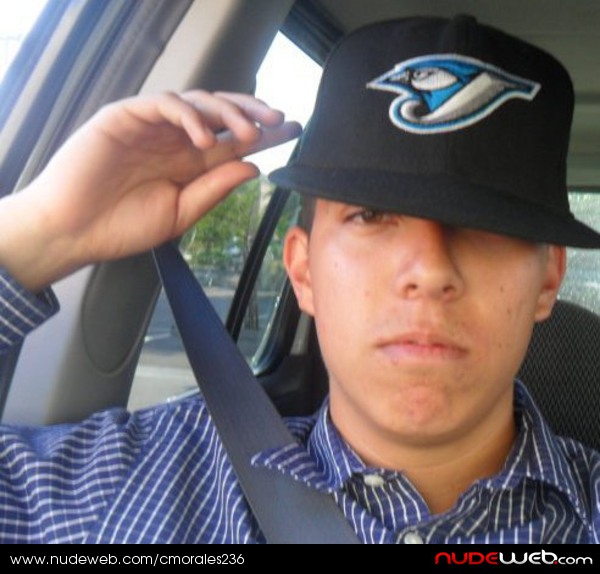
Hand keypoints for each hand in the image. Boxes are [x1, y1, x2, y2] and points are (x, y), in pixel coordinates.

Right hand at [0, 90, 301, 290]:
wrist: (73, 232)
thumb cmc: (123, 227)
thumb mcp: (180, 213)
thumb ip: (215, 189)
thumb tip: (254, 167)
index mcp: (189, 165)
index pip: (234, 143)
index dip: (265, 135)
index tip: (294, 130)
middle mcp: (175, 141)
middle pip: (222, 116)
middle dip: (253, 114)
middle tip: (280, 121)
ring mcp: (151, 127)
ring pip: (198, 102)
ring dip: (228, 112)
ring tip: (250, 131)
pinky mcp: (126, 116)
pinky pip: (164, 104)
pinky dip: (188, 115)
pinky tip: (205, 137)